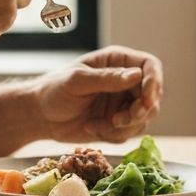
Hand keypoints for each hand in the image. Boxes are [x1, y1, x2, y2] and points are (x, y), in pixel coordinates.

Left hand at [34, 46, 163, 142]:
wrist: (41, 115)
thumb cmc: (55, 90)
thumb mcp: (78, 81)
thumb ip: (107, 78)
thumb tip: (136, 75)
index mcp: (117, 61)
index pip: (149, 66)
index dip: (154, 82)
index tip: (146, 100)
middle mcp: (125, 81)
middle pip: (153, 96)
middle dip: (139, 111)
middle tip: (118, 120)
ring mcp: (123, 102)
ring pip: (144, 118)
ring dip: (125, 126)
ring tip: (100, 125)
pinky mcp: (119, 122)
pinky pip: (130, 132)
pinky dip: (114, 135)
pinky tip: (92, 128)